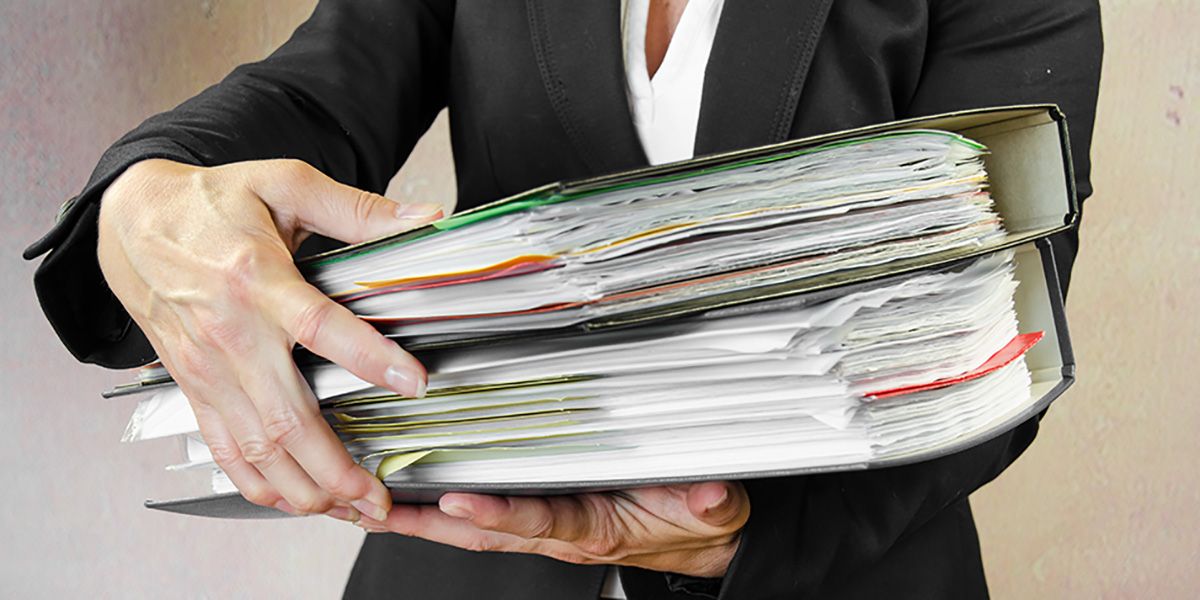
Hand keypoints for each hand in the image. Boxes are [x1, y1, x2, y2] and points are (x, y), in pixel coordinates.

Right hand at [98, 158, 442, 522]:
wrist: (132, 223)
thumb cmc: (213, 203)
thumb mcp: (285, 184)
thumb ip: (357, 209)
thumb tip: (425, 218)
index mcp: (258, 280)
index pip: (320, 328)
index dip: (369, 357)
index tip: (414, 382)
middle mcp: (231, 335)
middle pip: (285, 417)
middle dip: (336, 465)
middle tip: (380, 493)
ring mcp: (209, 370)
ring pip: (257, 448)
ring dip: (305, 488)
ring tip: (351, 508)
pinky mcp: (195, 389)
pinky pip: (225, 450)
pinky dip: (259, 485)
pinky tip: (295, 501)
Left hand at [380, 481, 749, 576]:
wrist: (698, 543)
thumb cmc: (695, 525)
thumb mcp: (714, 512)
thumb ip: (709, 503)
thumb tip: (710, 493)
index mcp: (594, 528)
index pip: (538, 520)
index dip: (497, 512)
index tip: (456, 499)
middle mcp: (562, 533)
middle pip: (484, 531)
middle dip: (427, 523)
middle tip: (374, 507)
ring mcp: (550, 529)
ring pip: (477, 528)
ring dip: (423, 519)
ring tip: (370, 503)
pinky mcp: (546, 519)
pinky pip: (487, 520)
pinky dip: (445, 512)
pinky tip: (414, 500)